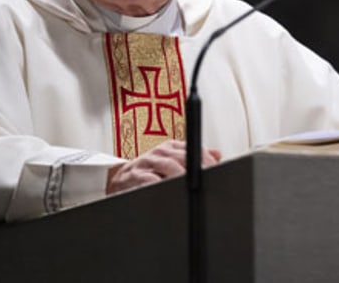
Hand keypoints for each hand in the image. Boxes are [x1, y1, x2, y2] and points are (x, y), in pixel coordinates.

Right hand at [105, 140, 221, 194]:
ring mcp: (147, 162)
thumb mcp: (173, 160)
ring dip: (180, 175)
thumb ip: (195, 158)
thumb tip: (218, 155)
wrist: (121, 178)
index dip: (205, 160)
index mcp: (172, 147)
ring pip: (167, 165)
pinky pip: (148, 179)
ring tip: (189, 184)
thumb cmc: (150, 170)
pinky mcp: (135, 176)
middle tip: (205, 180)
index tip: (213, 171)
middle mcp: (160, 152)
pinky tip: (166, 190)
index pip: (193, 149)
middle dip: (196, 169)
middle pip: (182, 157)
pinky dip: (159, 184)